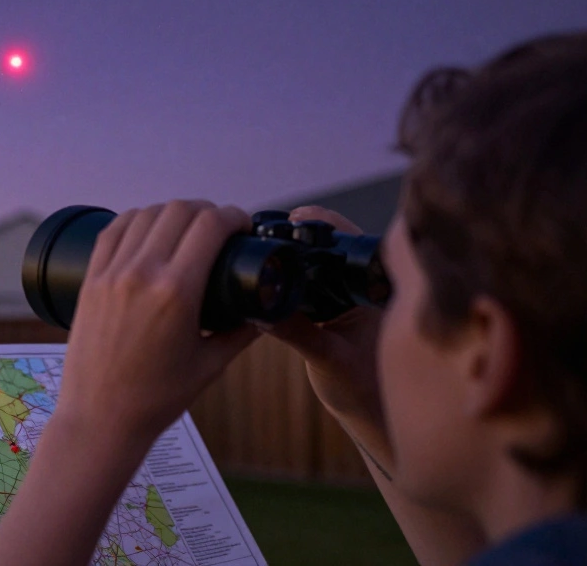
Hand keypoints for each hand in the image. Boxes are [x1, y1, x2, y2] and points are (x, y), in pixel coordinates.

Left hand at [56, 200, 261, 449]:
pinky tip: (148, 227)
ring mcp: (111, 274)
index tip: (243, 225)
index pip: (210, 225)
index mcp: (177, 292)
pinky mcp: (91, 280)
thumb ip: (242, 331)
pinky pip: (113, 231)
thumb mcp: (211, 364)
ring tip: (187, 228)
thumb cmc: (157, 398)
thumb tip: (264, 309)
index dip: (234, 216)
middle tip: (220, 227)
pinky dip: (136, 220)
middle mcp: (142, 274)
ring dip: (172, 212)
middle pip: (180, 210)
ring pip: (146, 214)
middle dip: (207, 211)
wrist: (100, 417)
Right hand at [258, 206, 386, 449]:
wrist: (372, 416)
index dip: (319, 222)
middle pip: (328, 241)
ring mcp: (346, 295)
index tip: (292, 218)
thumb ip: (297, 332)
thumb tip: (261, 309)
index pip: (347, 239)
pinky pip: (308, 278)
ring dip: (293, 253)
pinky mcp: (329, 307)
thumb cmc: (364, 391)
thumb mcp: (327, 359)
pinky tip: (270, 278)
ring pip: (317, 259)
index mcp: (373, 289)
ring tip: (265, 247)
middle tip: (269, 230)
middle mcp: (362, 286)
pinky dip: (290, 275)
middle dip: (298, 233)